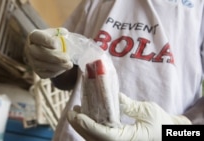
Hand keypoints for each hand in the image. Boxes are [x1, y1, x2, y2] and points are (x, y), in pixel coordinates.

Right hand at [24, 28, 72, 78]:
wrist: (44, 50)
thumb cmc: (51, 39)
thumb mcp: (54, 33)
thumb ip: (60, 32)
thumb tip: (65, 33)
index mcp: (34, 36)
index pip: (37, 37)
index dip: (46, 41)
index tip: (56, 45)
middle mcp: (29, 48)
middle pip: (38, 54)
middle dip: (54, 57)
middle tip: (67, 58)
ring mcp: (31, 61)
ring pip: (42, 65)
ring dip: (57, 66)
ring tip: (69, 65)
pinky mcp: (36, 71)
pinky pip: (44, 74)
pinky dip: (55, 72)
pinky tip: (63, 69)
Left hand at [67, 93, 190, 140]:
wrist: (169, 134)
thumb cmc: (163, 124)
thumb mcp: (147, 111)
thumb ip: (128, 105)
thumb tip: (113, 96)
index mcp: (128, 140)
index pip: (103, 135)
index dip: (88, 126)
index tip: (76, 116)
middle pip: (95, 139)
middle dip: (81, 126)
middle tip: (72, 112)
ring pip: (96, 140)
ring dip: (84, 128)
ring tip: (77, 114)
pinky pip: (101, 139)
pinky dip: (92, 130)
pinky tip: (89, 119)